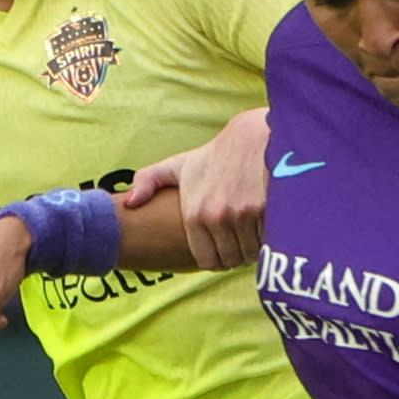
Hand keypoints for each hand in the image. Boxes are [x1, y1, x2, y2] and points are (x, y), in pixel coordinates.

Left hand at [123, 105, 269, 269]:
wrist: (252, 137)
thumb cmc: (216, 155)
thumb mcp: (179, 165)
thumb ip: (148, 181)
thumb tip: (129, 203)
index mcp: (195, 213)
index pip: (207, 260)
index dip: (216, 260)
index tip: (224, 252)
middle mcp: (217, 217)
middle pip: (230, 260)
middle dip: (236, 257)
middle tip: (241, 246)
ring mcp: (243, 215)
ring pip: (250, 253)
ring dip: (253, 250)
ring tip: (253, 237)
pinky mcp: (267, 210)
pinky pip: (268, 241)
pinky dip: (269, 239)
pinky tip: (267, 227)